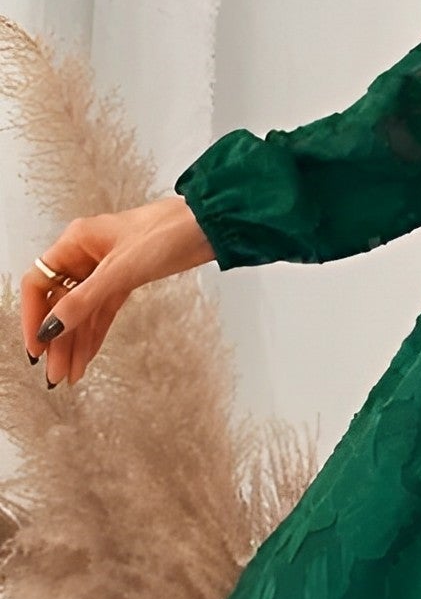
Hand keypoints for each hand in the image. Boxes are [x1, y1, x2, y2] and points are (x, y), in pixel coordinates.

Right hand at [21, 195, 217, 387]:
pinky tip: (87, 356)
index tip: (37, 347)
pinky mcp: (126, 278)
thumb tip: (52, 326)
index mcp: (76, 241)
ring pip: (83, 311)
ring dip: (76, 342)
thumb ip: (85, 300)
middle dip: (58, 339)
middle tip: (55, 373)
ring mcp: (106, 267)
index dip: (33, 317)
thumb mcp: (121, 269)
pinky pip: (103, 310)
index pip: (39, 284)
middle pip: (60, 302)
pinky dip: (96, 333)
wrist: (209, 225)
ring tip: (70, 374)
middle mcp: (86, 254)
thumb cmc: (169, 231)